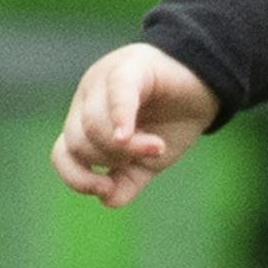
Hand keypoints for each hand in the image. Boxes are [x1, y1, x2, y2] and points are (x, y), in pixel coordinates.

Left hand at [51, 42, 218, 206]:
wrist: (204, 88)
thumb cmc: (171, 122)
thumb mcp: (147, 161)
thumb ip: (126, 182)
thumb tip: (107, 200)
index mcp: (85, 121)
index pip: (63, 154)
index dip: (77, 178)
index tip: (105, 188)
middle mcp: (88, 98)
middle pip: (78, 142)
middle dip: (110, 160)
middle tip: (147, 157)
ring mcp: (105, 79)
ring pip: (94, 125)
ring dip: (128, 148)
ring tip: (157, 147)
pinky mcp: (131, 67)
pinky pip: (117, 95)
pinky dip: (121, 119)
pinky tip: (130, 135)